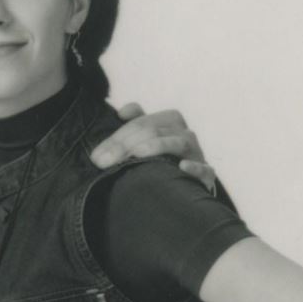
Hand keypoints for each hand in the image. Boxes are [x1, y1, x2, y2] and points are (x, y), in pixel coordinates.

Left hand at [90, 102, 218, 195]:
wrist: (184, 189)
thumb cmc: (161, 161)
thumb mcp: (145, 141)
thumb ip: (134, 124)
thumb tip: (123, 112)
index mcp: (169, 122)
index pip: (142, 122)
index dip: (119, 135)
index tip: (97, 155)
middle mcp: (183, 135)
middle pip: (155, 131)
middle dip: (126, 144)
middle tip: (102, 161)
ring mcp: (196, 154)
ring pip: (179, 142)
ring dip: (157, 146)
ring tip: (137, 154)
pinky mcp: (206, 176)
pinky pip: (205, 169)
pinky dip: (195, 167)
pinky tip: (182, 166)